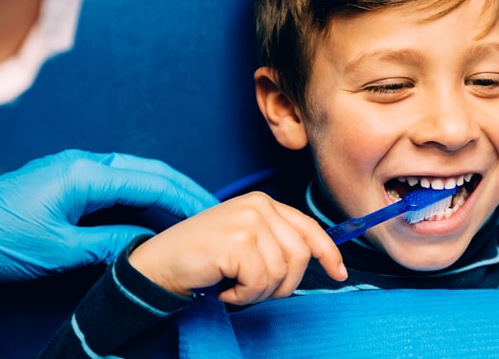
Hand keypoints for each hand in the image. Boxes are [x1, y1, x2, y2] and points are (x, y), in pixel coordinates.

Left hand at [0, 149, 217, 308]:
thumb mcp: (59, 250)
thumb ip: (110, 244)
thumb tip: (149, 246)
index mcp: (84, 173)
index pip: (151, 182)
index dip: (186, 199)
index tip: (213, 215)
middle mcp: (83, 163)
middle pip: (149, 170)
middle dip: (183, 190)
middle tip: (213, 212)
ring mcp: (73, 169)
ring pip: (134, 174)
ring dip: (164, 191)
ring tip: (191, 214)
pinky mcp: (65, 181)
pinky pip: (116, 182)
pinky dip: (141, 195)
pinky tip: (151, 214)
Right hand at [128, 191, 346, 305]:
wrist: (159, 264)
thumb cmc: (203, 258)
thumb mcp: (246, 242)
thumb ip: (277, 243)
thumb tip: (320, 260)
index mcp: (264, 203)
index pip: (309, 227)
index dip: (328, 252)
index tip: (339, 273)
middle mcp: (259, 205)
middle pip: (300, 256)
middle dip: (282, 284)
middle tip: (252, 289)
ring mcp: (248, 221)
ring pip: (281, 273)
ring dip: (258, 292)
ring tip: (233, 285)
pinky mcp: (237, 241)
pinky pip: (260, 282)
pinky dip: (242, 295)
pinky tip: (224, 287)